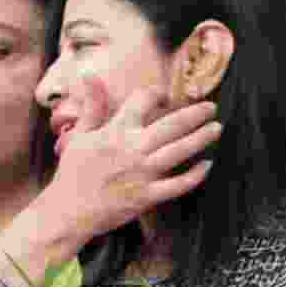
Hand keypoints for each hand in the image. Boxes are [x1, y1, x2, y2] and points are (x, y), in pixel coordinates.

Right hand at [41, 80, 220, 241]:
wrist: (68, 211)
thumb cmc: (72, 173)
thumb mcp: (79, 135)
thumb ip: (93, 106)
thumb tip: (91, 75)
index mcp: (115, 131)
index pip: (143, 101)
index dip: (156, 93)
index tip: (163, 95)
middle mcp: (133, 149)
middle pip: (173, 124)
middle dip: (195, 113)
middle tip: (210, 107)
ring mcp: (143, 173)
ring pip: (181, 150)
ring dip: (201, 137)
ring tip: (216, 128)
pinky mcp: (148, 196)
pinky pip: (179, 184)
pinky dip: (196, 175)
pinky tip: (207, 165)